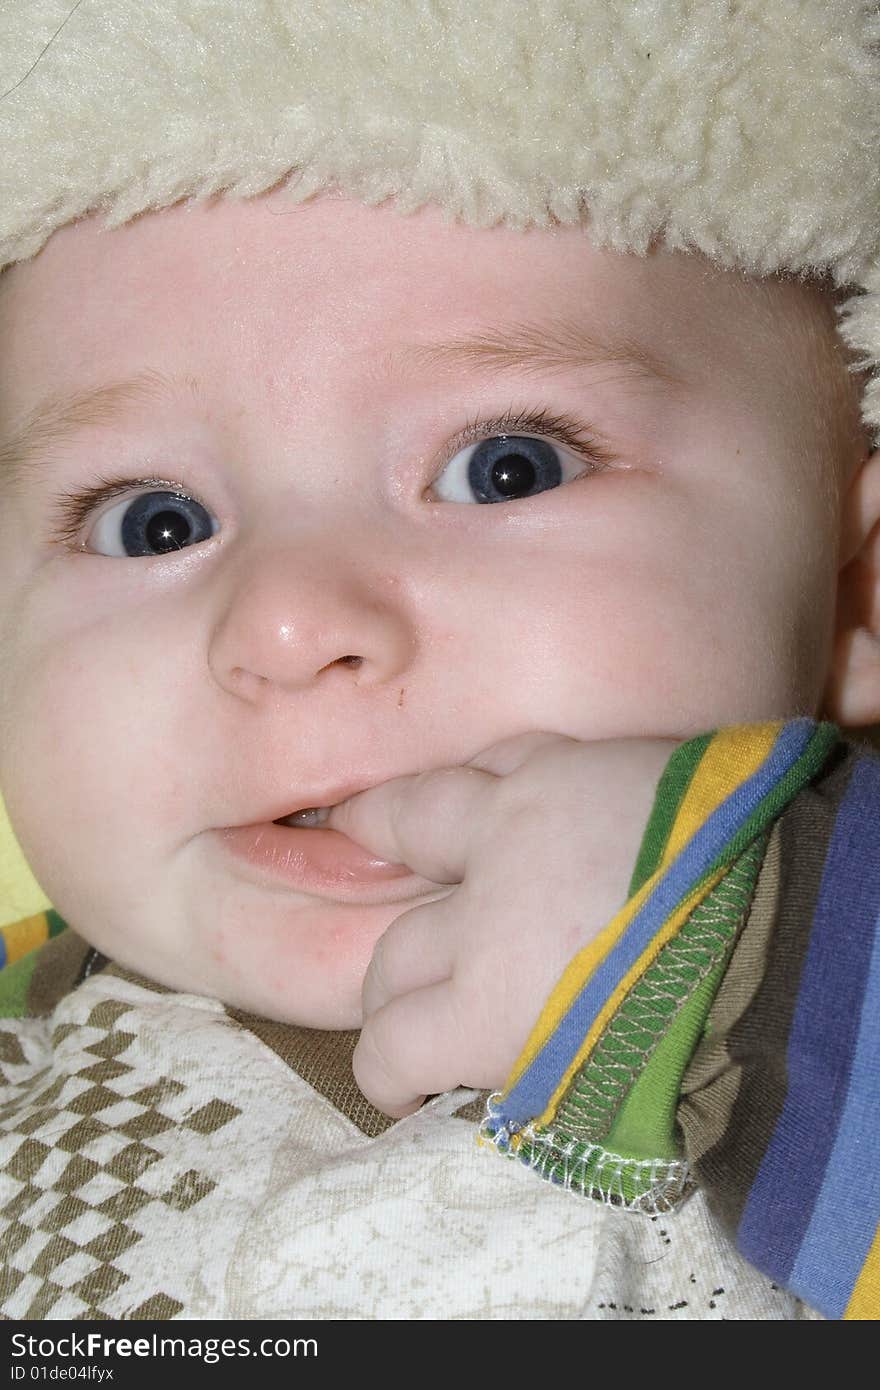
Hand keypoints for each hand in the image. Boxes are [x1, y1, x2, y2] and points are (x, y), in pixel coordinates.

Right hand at [327, 732, 677, 1116]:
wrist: (789, 918)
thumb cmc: (708, 1026)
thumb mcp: (614, 1097)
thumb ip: (543, 1084)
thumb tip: (517, 1087)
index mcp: (488, 1009)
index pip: (391, 1046)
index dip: (383, 1075)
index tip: (399, 1089)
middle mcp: (482, 910)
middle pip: (396, 950)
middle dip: (387, 986)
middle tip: (395, 999)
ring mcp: (520, 824)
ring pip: (416, 816)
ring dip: (382, 830)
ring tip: (359, 827)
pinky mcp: (572, 764)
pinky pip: (500, 759)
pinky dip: (478, 780)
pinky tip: (476, 785)